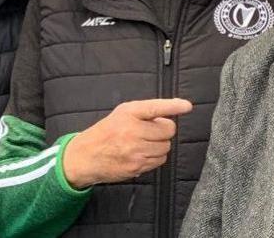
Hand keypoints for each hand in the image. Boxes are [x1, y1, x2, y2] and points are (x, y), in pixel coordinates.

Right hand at [62, 98, 192, 188]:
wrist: (86, 156)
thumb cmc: (107, 131)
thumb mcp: (122, 113)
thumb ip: (146, 111)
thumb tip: (173, 112)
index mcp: (128, 113)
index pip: (155, 108)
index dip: (173, 106)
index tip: (187, 106)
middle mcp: (132, 131)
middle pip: (168, 130)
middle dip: (164, 131)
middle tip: (151, 131)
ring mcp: (134, 151)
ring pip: (166, 147)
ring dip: (160, 145)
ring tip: (144, 143)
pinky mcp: (136, 167)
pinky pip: (159, 161)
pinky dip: (155, 157)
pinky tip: (141, 154)